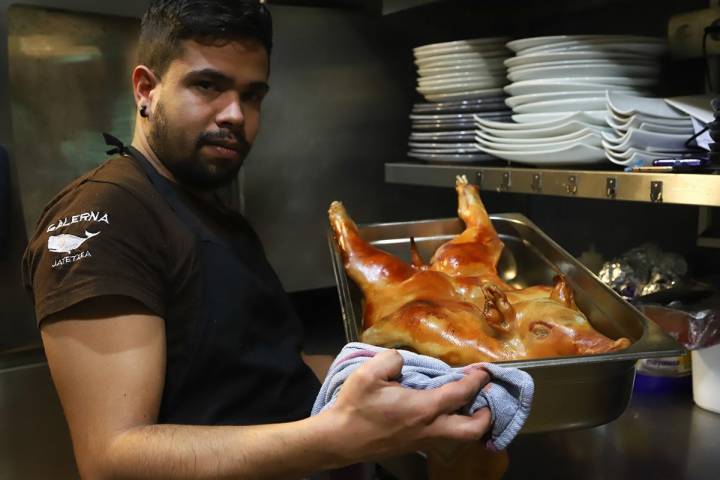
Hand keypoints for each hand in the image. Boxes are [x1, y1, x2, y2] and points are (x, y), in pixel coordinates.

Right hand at [322, 350, 490, 461]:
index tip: (485, 371)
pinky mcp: (412, 446)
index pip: (460, 394)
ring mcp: (421, 441)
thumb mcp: (368, 373)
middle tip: (485, 399)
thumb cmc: (354, 407)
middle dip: (485, 415)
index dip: (477, 380)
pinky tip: (439, 412)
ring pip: (457, 437)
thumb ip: (391, 359)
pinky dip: (450, 425)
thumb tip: (402, 360)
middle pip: (471, 430)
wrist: (338, 440)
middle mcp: (429, 429)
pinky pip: (441, 438)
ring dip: (468, 422)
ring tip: (466, 404)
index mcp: (422, 409)